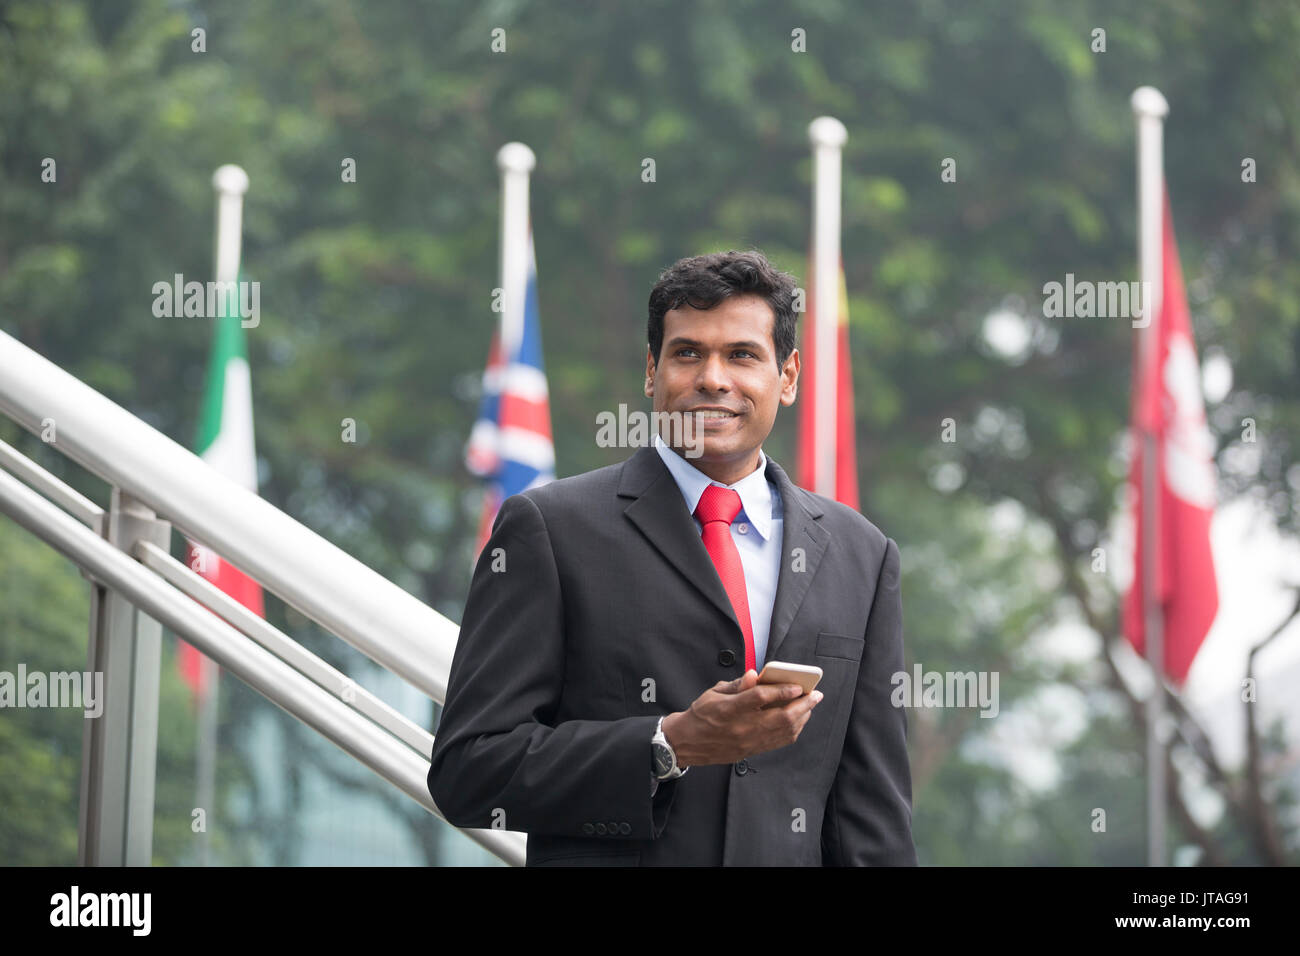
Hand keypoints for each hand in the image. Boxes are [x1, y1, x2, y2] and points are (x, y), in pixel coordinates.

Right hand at [660, 669, 822, 766]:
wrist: (688, 743)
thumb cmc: (701, 714)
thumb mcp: (714, 692)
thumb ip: (737, 685)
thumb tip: (754, 675)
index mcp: (728, 709)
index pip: (759, 698)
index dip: (780, 691)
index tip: (796, 685)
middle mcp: (741, 727)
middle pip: (780, 717)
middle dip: (802, 705)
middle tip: (815, 694)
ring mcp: (748, 742)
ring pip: (783, 731)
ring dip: (802, 717)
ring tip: (810, 705)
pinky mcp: (751, 751)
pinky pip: (779, 742)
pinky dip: (793, 730)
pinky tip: (798, 720)